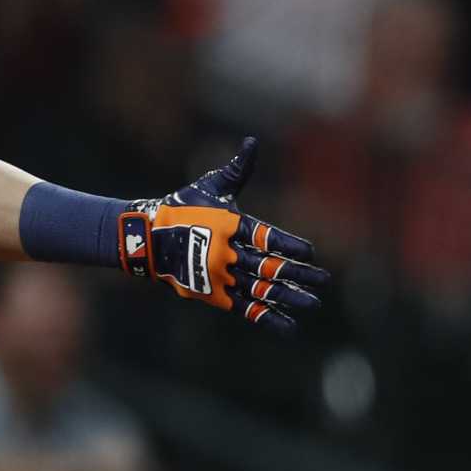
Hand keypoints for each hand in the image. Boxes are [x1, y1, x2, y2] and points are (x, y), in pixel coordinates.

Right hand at [121, 137, 328, 334]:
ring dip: (288, 298)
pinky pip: (245, 309)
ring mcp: (219, 276)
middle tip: (324, 281)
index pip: (265, 237)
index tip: (311, 254)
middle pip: (268, 267)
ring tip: (313, 304)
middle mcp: (225, 253)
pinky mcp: (213, 295)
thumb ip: (237, 170)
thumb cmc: (183, 207)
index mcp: (229, 225)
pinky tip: (290, 327)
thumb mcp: (210, 186)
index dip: (289, 246)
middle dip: (298, 275)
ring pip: (260, 290)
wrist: (145, 238)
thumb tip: (252, 143)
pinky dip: (267, 318)